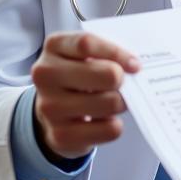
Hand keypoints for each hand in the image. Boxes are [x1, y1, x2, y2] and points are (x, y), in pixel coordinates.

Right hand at [30, 32, 139, 160]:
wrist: (52, 109)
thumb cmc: (79, 73)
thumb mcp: (86, 53)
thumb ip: (108, 52)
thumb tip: (134, 67)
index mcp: (54, 46)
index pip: (88, 44)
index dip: (118, 53)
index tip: (134, 64)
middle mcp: (46, 75)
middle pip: (107, 75)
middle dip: (123, 81)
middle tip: (123, 84)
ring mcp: (50, 107)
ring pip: (111, 103)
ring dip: (120, 103)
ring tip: (111, 101)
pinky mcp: (60, 135)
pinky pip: (110, 130)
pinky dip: (114, 125)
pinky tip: (103, 120)